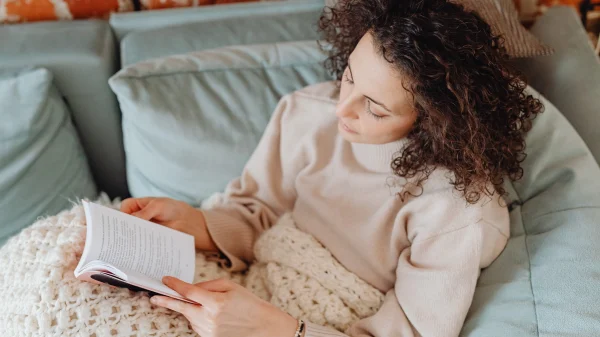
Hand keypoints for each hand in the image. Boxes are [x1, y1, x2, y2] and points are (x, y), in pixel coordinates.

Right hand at [120, 197, 217, 251]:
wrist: (189, 221)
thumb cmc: (172, 208)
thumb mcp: (158, 206)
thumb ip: (145, 212)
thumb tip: (132, 220)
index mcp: (136, 206)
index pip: (122, 210)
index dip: (119, 217)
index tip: (117, 225)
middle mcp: (136, 218)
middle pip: (124, 225)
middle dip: (122, 231)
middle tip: (119, 238)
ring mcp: (141, 230)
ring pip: (131, 235)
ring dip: (129, 241)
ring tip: (127, 248)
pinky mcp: (148, 240)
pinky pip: (141, 244)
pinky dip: (139, 247)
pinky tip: (138, 252)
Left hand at [151, 277, 298, 336]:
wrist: (264, 327)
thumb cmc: (249, 304)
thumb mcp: (231, 287)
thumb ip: (208, 285)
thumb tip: (190, 289)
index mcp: (216, 302)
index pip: (189, 292)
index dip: (175, 285)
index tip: (166, 280)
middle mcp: (210, 318)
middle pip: (182, 308)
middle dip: (167, 302)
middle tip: (155, 298)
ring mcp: (209, 331)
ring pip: (189, 317)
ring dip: (189, 309)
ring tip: (201, 304)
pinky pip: (197, 326)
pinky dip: (197, 318)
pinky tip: (209, 314)